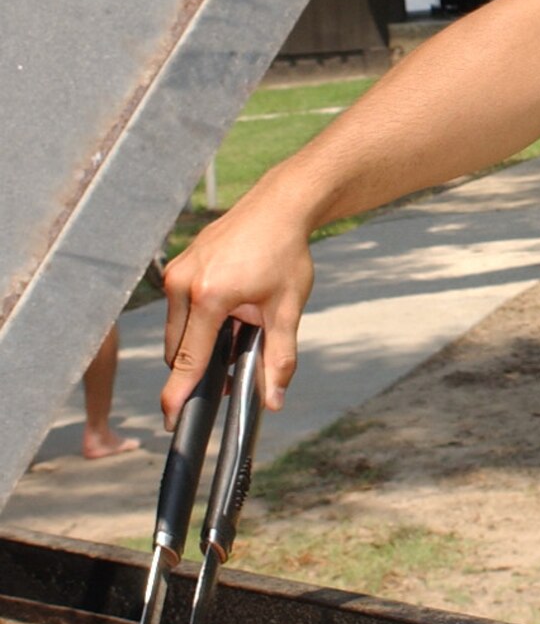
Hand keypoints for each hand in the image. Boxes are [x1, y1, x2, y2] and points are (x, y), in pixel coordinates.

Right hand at [162, 191, 314, 423]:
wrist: (279, 206)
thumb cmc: (285, 254)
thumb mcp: (287, 309)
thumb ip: (279, 358)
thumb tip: (274, 400)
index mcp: (209, 296)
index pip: (189, 359)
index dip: (179, 393)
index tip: (169, 418)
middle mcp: (183, 283)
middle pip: (180, 349)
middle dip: (201, 364)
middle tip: (236, 361)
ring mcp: (176, 271)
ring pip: (178, 329)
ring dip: (201, 340)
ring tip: (240, 325)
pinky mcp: (177, 264)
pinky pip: (180, 307)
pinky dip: (198, 319)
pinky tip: (230, 310)